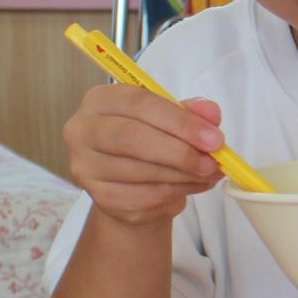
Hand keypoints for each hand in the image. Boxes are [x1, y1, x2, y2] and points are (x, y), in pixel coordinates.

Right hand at [63, 86, 223, 227]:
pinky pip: (145, 195)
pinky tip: (194, 184)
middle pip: (131, 137)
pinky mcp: (100, 197)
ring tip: (209, 172)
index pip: (139, 103)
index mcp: (101, 100)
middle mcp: (82, 130)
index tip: (214, 138)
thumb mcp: (173, 119)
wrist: (133, 185)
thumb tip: (210, 112)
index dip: (181, 121)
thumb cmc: (152, 140)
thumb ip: (191, 112)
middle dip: (180, 151)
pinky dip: (178, 191)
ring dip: (184, 174)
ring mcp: (86, 166)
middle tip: (212, 161)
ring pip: (141, 170)